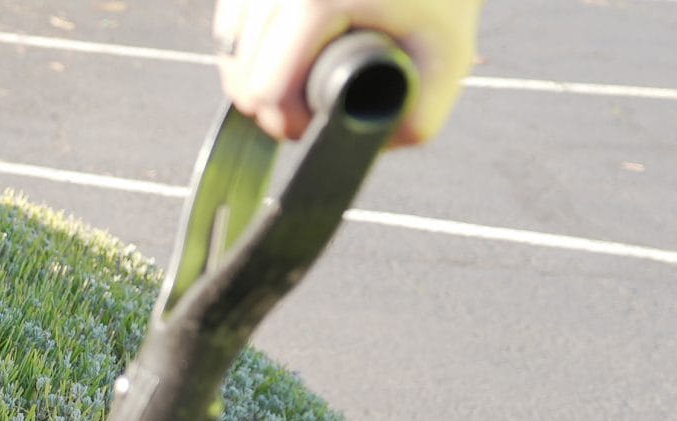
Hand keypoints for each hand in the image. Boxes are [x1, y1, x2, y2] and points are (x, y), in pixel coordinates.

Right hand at [212, 0, 482, 146]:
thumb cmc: (441, 1)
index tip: (314, 125)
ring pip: (229, 47)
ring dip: (250, 78)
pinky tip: (270, 57)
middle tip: (305, 111)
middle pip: (241, 71)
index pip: (268, 89)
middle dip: (268, 105)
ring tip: (289, 88)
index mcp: (317, 1)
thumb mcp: (448, 59)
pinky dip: (244, 47)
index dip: (288, 123)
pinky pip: (230, 22)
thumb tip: (365, 150)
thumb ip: (417, 119)